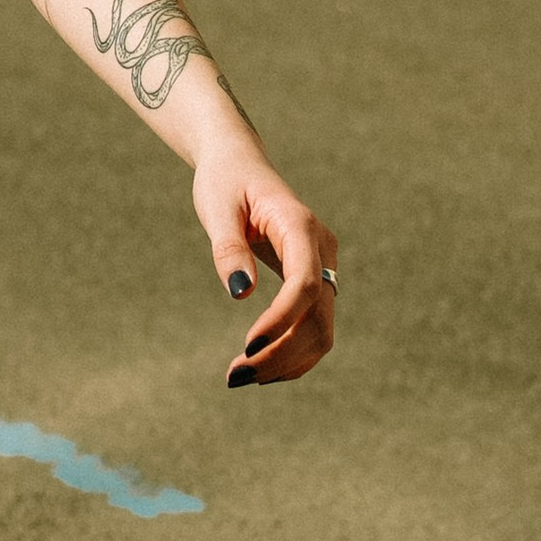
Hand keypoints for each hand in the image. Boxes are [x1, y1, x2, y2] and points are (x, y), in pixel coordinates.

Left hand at [194, 144, 336, 388]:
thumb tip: (240, 294)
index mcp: (301, 225)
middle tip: (235, 376)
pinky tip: (261, 366)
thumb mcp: (217, 207)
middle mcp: (321, 249)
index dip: (281, 320)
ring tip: (241, 376)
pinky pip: (314, 325)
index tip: (248, 347)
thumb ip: (229, 248)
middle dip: (282, 353)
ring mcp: (323, 266)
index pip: (305, 284)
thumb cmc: (225, 181)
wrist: (239, 163)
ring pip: (322, 329)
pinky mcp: (314, 280)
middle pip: (318, 316)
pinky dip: (293, 353)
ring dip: (288, 360)